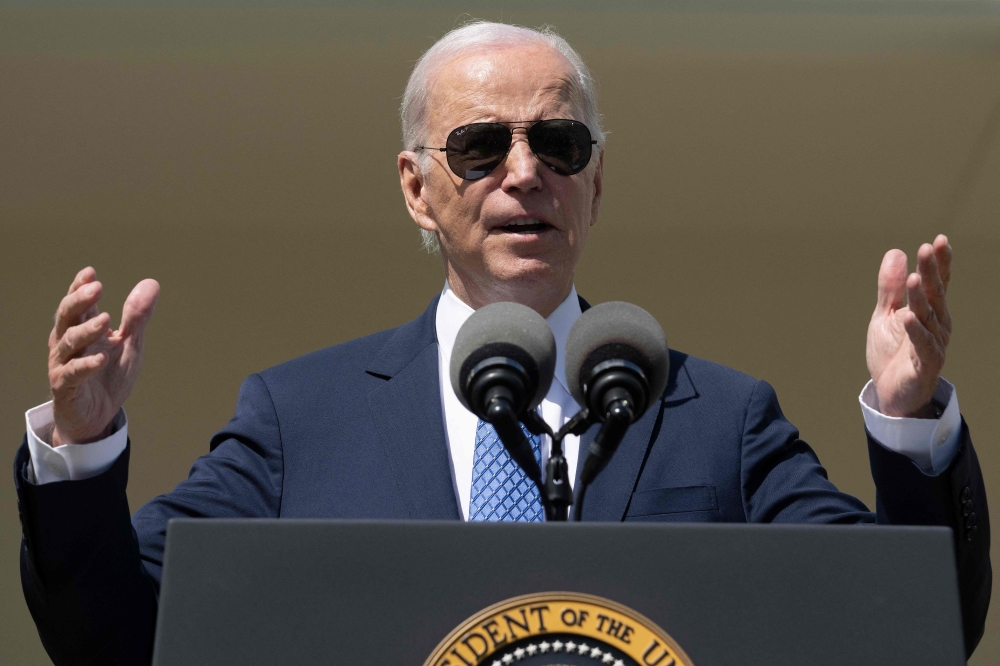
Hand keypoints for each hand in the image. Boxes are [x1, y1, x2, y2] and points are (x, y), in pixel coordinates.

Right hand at [48, 267, 159, 445]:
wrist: (98, 415)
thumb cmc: (109, 375)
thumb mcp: (130, 344)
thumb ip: (137, 317)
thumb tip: (151, 283)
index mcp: (81, 329)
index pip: (77, 304)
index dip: (80, 287)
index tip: (91, 273)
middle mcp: (67, 343)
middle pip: (66, 317)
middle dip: (79, 301)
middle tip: (97, 288)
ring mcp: (64, 364)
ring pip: (68, 342)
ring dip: (86, 331)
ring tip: (105, 320)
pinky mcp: (65, 387)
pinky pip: (72, 374)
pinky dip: (86, 365)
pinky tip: (101, 358)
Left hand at [866, 235, 951, 417]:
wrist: (891, 392)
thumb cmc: (894, 352)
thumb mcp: (886, 315)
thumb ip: (889, 288)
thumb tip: (896, 253)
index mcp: (929, 311)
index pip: (937, 283)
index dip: (939, 263)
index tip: (938, 240)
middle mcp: (936, 325)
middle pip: (935, 295)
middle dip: (932, 272)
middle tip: (927, 249)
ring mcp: (933, 343)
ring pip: (928, 317)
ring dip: (921, 298)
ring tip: (914, 278)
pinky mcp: (924, 364)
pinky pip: (921, 345)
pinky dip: (915, 331)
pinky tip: (908, 316)